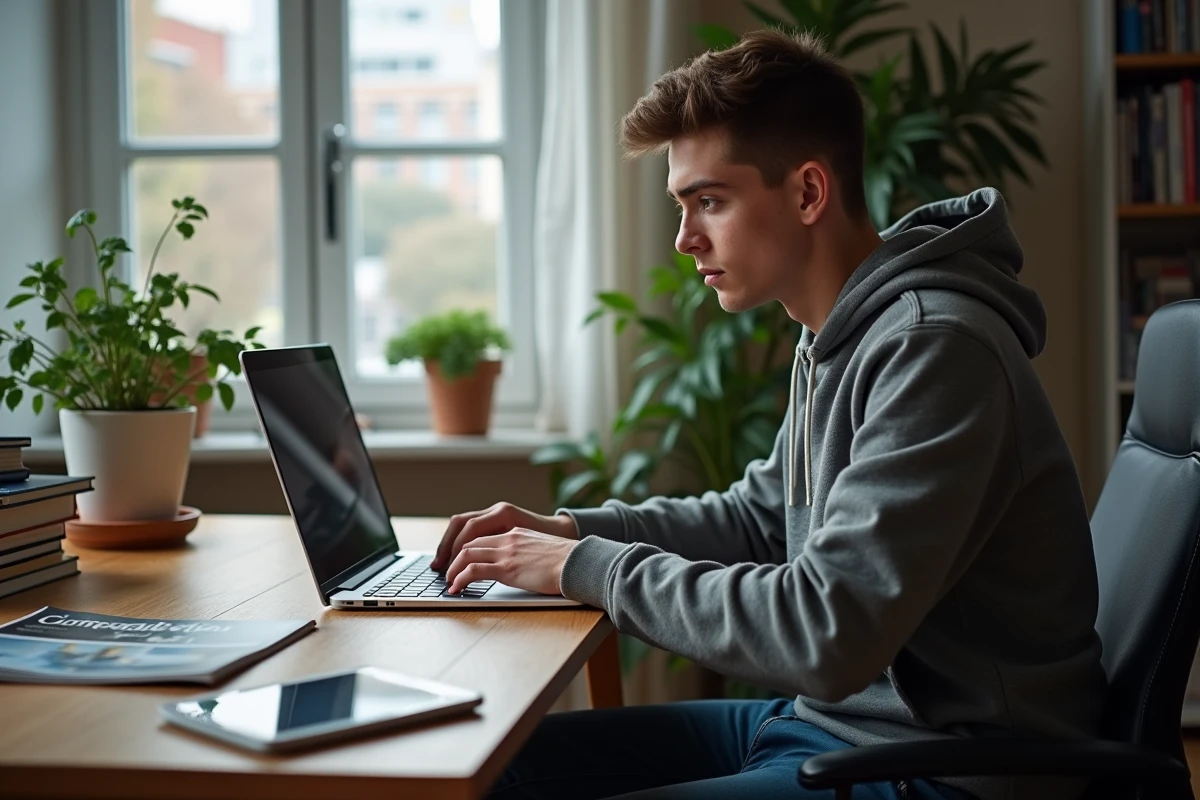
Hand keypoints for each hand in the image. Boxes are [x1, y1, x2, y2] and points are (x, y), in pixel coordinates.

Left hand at [431, 502, 577, 571]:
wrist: (579, 562)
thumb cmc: (568, 562)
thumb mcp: (544, 551)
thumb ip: (528, 553)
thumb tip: (524, 567)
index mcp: (516, 532)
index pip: (481, 535)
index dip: (465, 548)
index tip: (457, 560)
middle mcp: (508, 538)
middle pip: (469, 542)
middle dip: (452, 557)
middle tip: (446, 572)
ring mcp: (506, 551)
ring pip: (466, 554)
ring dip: (453, 569)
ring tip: (449, 582)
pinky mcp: (506, 567)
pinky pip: (473, 570)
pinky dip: (460, 579)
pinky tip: (456, 588)